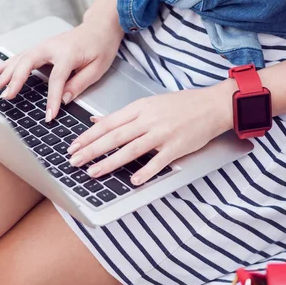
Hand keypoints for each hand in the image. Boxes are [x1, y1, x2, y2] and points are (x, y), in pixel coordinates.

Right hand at [0, 16, 123, 121]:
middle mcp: (51, 47)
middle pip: (28, 63)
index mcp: (68, 53)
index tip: (49, 116)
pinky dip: (4, 64)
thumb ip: (79, 84)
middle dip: (16, 80)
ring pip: (20, 59)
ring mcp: (43, 45)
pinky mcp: (39, 47)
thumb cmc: (100, 46)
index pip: (57, 79)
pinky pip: (19, 56)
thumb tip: (63, 100)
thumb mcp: (97, 68)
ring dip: (4, 73)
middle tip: (6, 96)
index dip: (52, 99)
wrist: (99, 26)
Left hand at [66, 81, 235, 184]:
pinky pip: (158, 161)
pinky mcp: (177, 146)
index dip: (88, 136)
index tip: (73, 146)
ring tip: (94, 172)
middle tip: (74, 161)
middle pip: (114, 137)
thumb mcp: (148, 103)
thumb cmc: (181, 105)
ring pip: (131, 149)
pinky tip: (133, 181)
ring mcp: (162, 133)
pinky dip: (145, 171)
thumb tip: (96, 121)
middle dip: (91, 150)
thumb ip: (122, 115)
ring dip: (110, 162)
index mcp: (139, 108)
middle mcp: (148, 120)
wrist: (212, 105)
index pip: (108, 123)